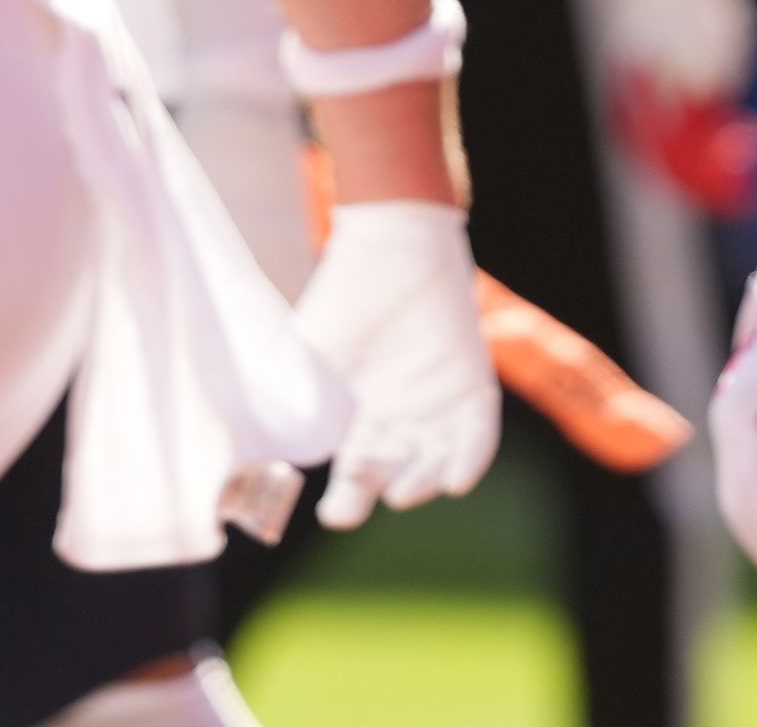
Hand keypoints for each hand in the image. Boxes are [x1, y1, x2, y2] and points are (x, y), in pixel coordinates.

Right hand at [295, 200, 499, 527]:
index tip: (333, 514)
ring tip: (404, 490)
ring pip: (437, 457)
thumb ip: (296, 403)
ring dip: (423, 480)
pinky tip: (455, 480)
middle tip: (359, 501)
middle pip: (397, 470)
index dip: (348, 498)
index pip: (357, 472)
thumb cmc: (344, 296)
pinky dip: (470, 457)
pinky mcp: (472, 380)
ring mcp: (438, 399)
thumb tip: (278, 456)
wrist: (389, 242)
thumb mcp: (307, 357)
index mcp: (360, 413)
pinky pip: (478, 430)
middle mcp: (402, 413)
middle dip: (379, 490)